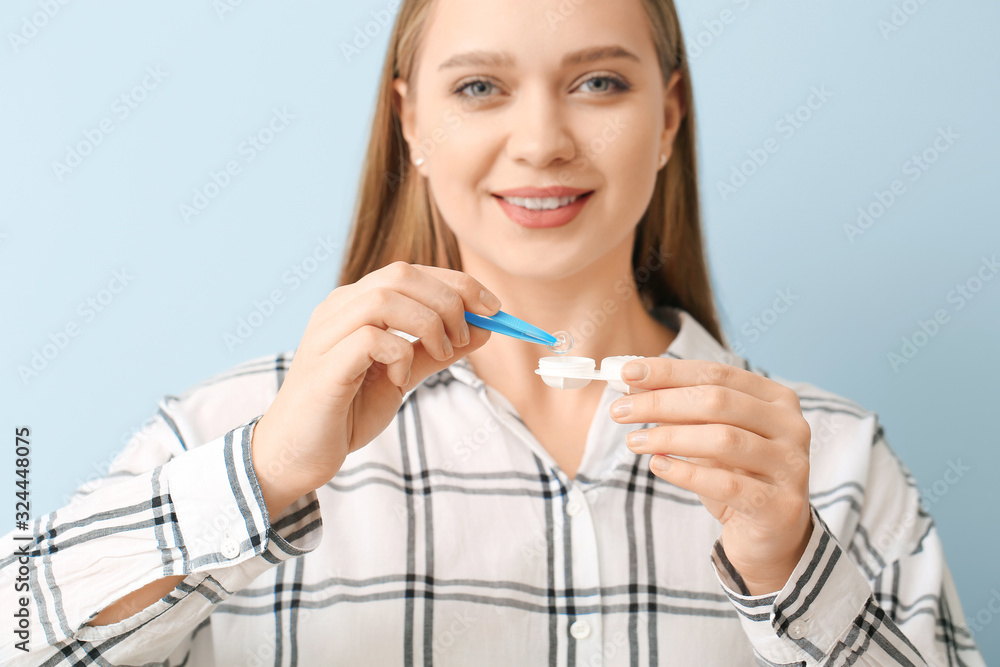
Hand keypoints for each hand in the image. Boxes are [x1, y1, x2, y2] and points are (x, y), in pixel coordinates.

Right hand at [251, 262, 499, 513]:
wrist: (298, 455)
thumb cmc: (346, 412)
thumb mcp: (403, 376)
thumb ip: (437, 351)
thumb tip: (485, 328)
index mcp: (355, 304)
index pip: (412, 272)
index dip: (458, 283)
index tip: (494, 307)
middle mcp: (338, 309)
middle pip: (401, 275)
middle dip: (449, 299)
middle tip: (468, 336)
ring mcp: (327, 334)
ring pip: (385, 297)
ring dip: (428, 322)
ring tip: (442, 353)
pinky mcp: (325, 366)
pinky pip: (370, 338)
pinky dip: (399, 353)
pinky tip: (400, 378)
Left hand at [611, 358, 813, 594]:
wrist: (770, 537)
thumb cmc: (735, 476)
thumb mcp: (708, 437)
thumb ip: (681, 409)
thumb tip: (632, 383)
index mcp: (776, 399)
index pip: (717, 374)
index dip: (670, 372)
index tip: (628, 372)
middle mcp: (791, 427)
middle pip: (718, 402)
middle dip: (661, 403)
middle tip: (620, 411)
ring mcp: (791, 466)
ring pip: (723, 440)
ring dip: (669, 437)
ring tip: (633, 441)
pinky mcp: (779, 506)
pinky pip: (726, 484)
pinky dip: (686, 473)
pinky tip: (658, 466)